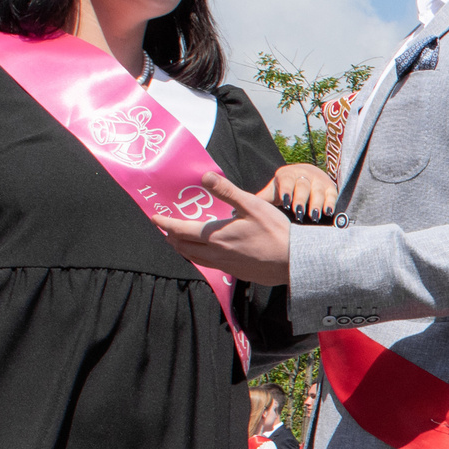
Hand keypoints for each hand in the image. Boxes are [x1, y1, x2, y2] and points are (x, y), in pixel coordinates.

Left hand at [148, 171, 292, 285]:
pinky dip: (199, 257)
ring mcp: (225, 265)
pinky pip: (209, 265)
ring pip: (194, 258)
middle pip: (183, 247)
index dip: (165, 224)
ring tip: (180, 241)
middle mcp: (216, 253)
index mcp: (216, 235)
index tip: (155, 218)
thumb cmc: (276, 231)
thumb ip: (227, 191)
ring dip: (183, 249)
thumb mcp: (252, 205)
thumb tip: (205, 176)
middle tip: (166, 229)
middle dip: (171, 237)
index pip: (181, 230)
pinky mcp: (235, 272)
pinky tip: (207, 252)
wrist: (294, 262)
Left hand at [262, 163, 338, 220]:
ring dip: (316, 204)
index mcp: (286, 175)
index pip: (287, 181)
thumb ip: (262, 200)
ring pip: (317, 191)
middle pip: (302, 186)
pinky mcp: (330, 187)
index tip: (286, 202)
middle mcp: (303, 175)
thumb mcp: (274, 192)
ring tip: (314, 216)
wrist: (306, 176)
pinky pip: (331, 195)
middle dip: (301, 200)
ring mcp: (318, 180)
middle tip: (299, 213)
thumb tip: (240, 209)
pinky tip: (328, 212)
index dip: (287, 191)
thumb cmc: (286, 190)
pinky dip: (330, 203)